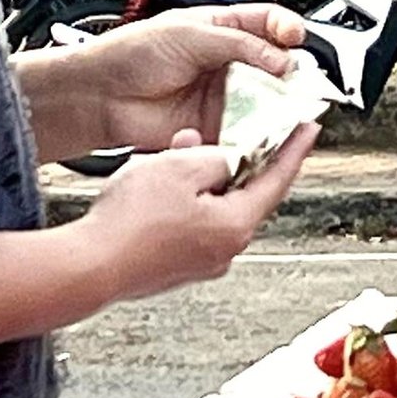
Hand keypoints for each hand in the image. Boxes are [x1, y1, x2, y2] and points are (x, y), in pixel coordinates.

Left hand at [72, 6, 305, 151]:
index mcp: (224, 30)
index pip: (268, 24)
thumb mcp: (191, 34)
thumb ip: (240, 44)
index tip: (295, 38)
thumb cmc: (133, 53)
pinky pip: (248, 131)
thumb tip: (282, 58)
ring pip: (267, 101)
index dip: (287, 29)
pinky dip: (259, 132)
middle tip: (297, 78)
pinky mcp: (216, 127)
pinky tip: (262, 128)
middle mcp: (228, 63)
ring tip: (286, 106)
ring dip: (279, 105)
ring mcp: (224, 96)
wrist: (102, 95)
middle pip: (276, 66)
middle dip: (291, 72)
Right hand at [80, 125, 317, 302]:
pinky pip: (190, 225)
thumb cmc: (131, 223)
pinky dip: (183, 201)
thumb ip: (213, 157)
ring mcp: (199, 263)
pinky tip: (158, 185)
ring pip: (212, 208)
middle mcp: (225, 251)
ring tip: (177, 155)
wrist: (88, 267)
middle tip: (233, 134)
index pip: (277, 181)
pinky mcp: (174, 267)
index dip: (293, 150)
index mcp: (235, 226)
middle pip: (243, 195)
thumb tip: (221, 159)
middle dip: (235, 161)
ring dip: (201, 180)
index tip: (308, 130)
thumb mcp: (180, 168)